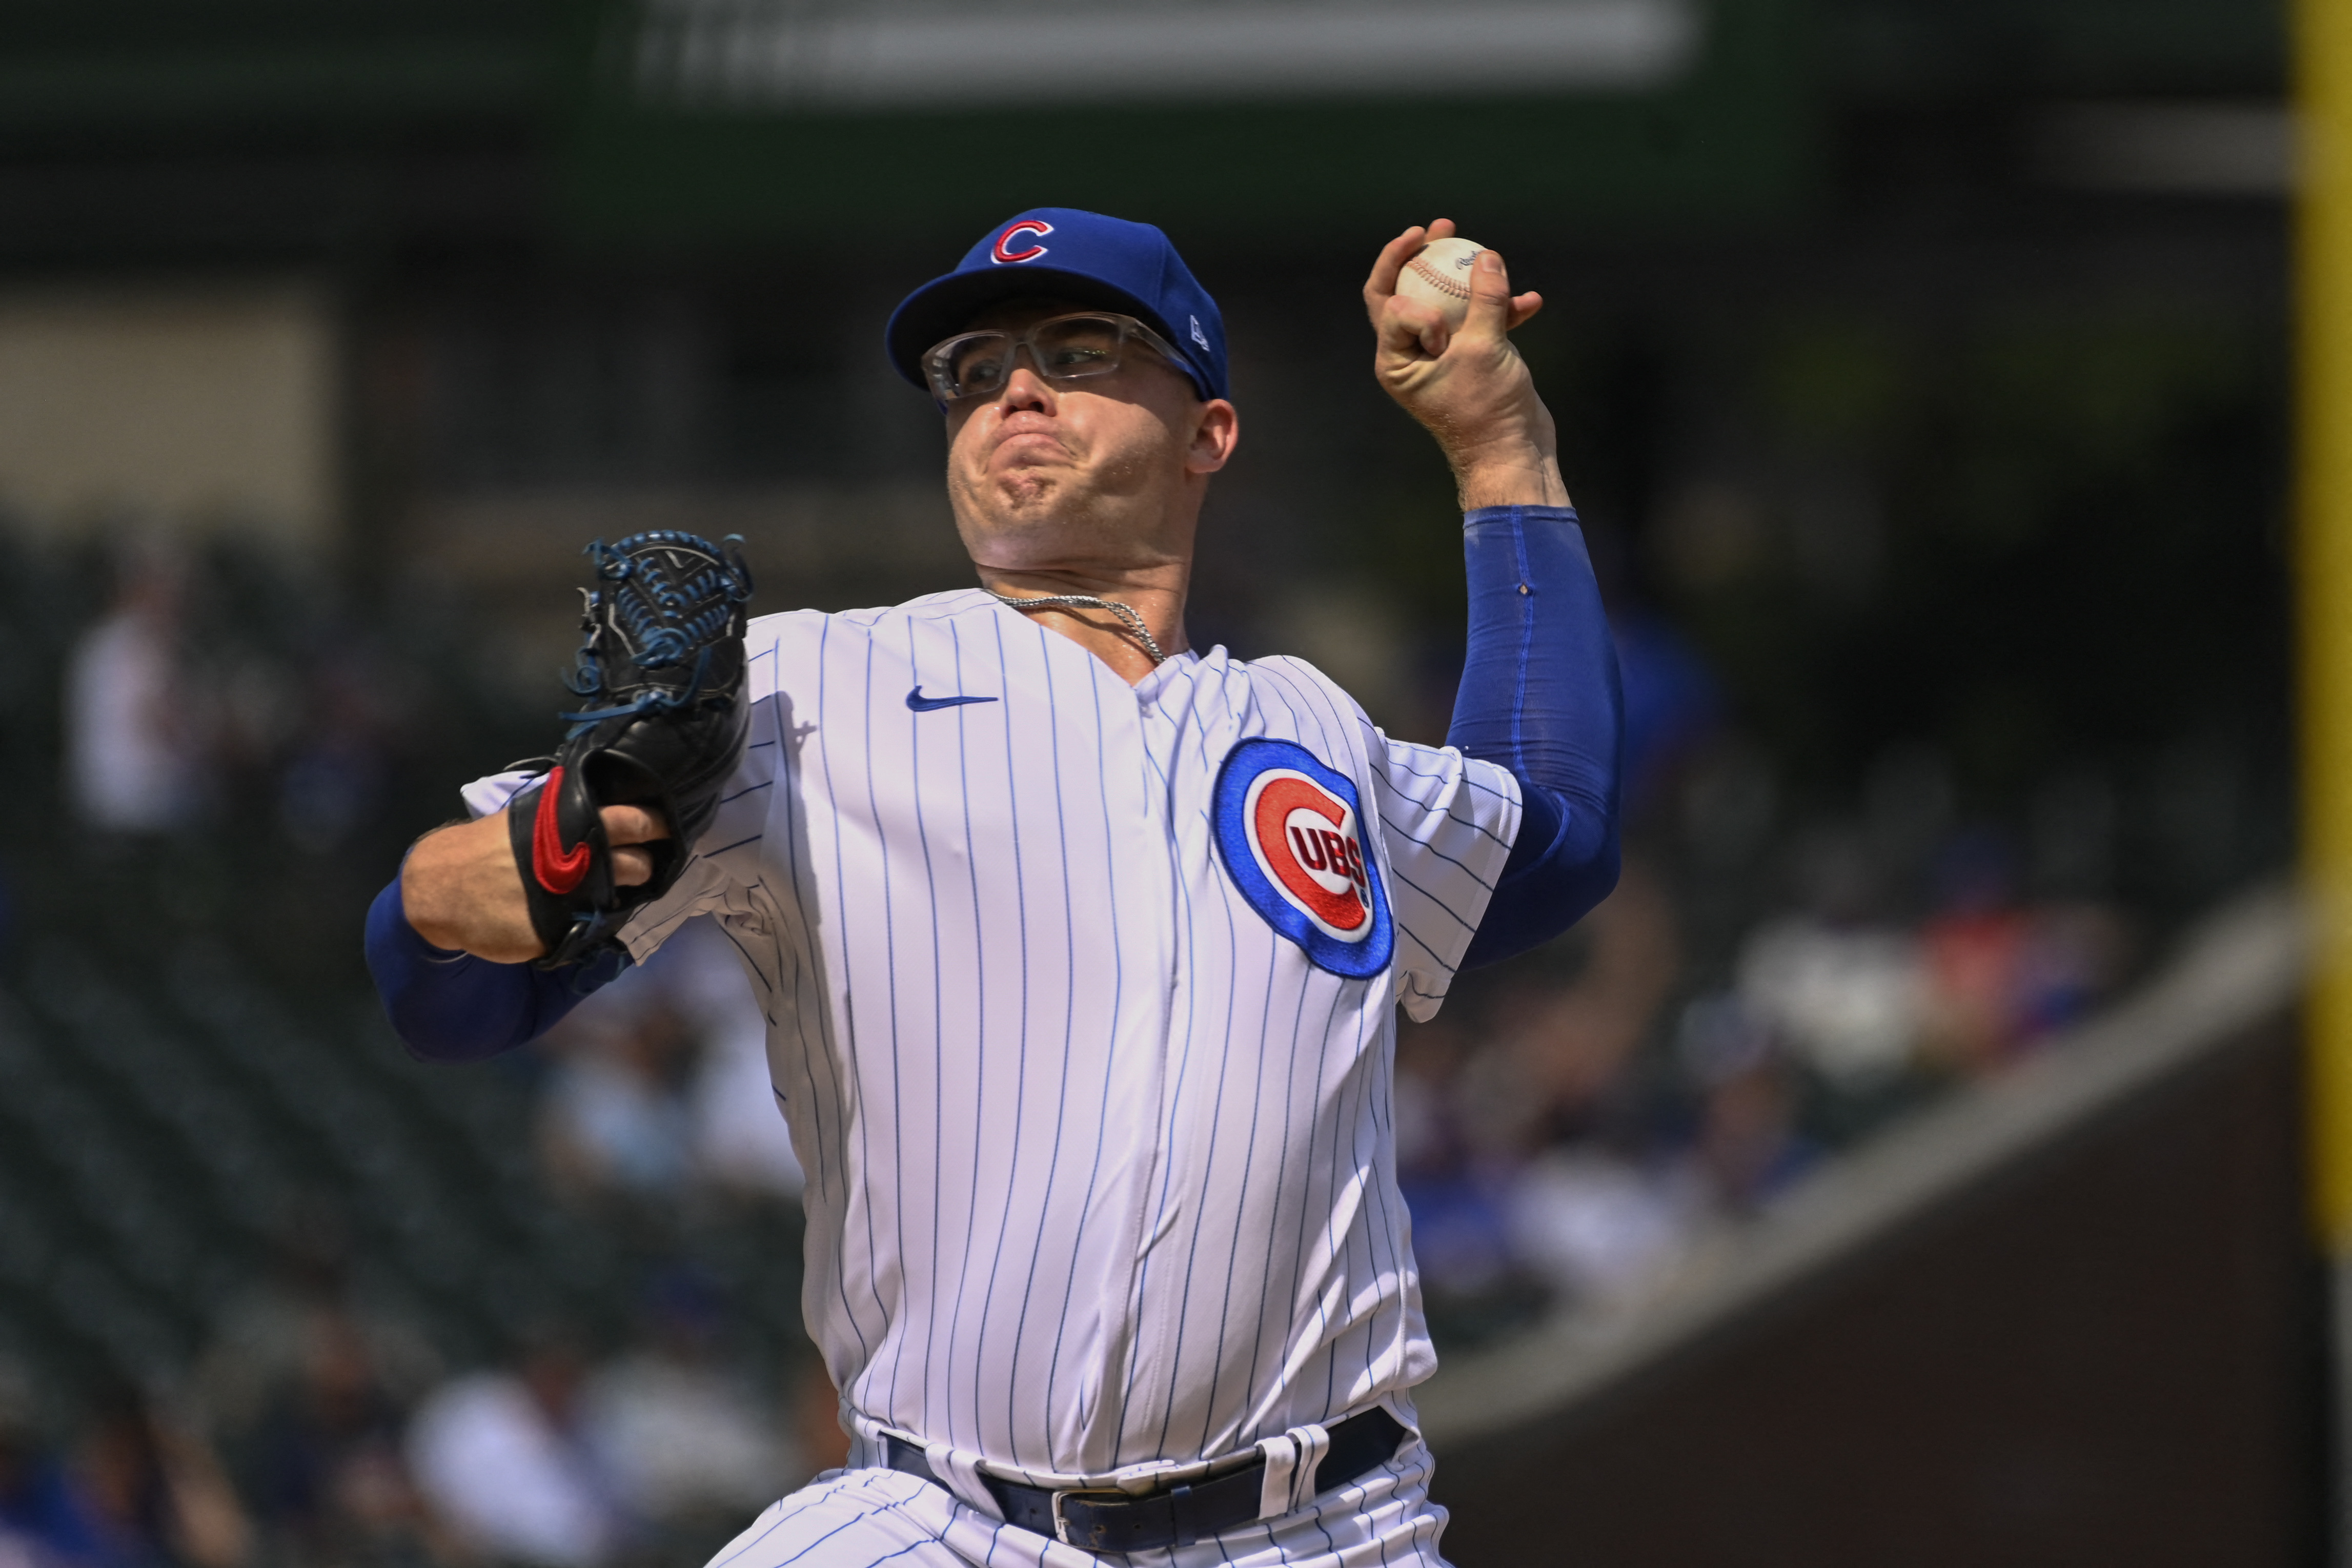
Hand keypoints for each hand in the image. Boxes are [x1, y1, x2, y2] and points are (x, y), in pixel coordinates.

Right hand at [401, 803, 669, 962]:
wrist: (439, 888)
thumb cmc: (488, 849)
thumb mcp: (530, 819)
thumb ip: (572, 819)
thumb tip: (615, 822)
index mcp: (569, 822)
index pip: (633, 820)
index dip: (656, 824)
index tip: (666, 829)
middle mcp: (574, 857)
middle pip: (638, 864)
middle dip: (646, 867)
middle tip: (641, 866)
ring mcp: (566, 895)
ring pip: (619, 899)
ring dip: (621, 895)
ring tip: (608, 889)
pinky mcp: (553, 931)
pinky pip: (588, 929)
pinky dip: (588, 922)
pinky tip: (575, 913)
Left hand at [1364, 219, 1569, 508]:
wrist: (1514, 454)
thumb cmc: (1487, 411)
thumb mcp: (1485, 349)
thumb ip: (1485, 300)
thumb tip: (1486, 256)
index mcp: (1395, 360)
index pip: (1388, 305)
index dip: (1414, 297)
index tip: (1442, 320)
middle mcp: (1412, 355)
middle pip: (1408, 292)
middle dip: (1423, 258)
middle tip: (1440, 227)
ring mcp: (1443, 356)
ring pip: (1449, 303)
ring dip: (1467, 277)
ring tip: (1482, 247)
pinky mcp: (1473, 359)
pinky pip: (1482, 323)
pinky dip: (1503, 310)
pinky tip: (1530, 301)